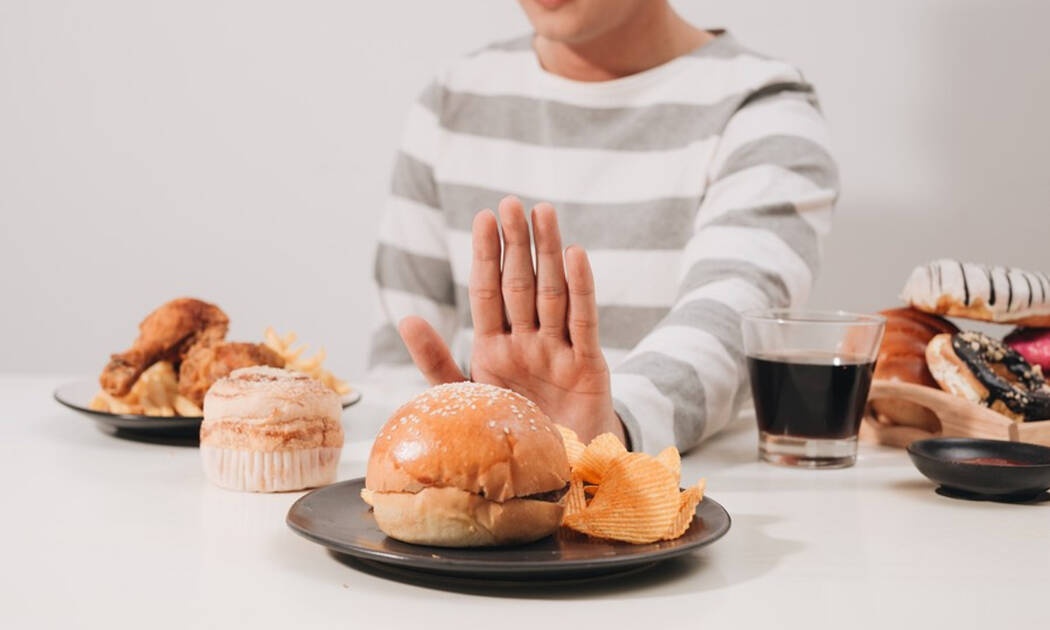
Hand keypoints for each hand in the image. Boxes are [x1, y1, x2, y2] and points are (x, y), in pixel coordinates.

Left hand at [399, 196, 624, 443]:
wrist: (560, 471)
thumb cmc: (514, 432)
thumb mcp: (468, 398)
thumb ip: (437, 361)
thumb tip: (407, 317)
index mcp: (493, 348)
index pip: (487, 293)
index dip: (485, 256)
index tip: (483, 218)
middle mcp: (527, 342)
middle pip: (520, 284)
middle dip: (515, 243)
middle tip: (511, 203)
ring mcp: (558, 351)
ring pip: (552, 292)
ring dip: (548, 253)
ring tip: (543, 212)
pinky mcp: (588, 366)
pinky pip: (584, 322)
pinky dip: (581, 288)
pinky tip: (574, 255)